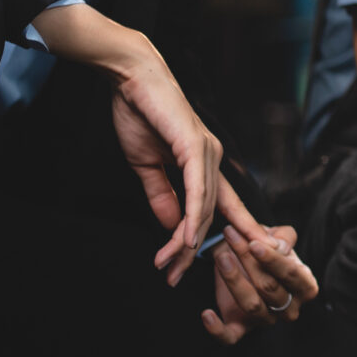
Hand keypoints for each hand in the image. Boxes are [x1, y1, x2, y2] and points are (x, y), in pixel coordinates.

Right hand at [106, 55, 229, 282]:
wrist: (132, 79)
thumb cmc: (140, 114)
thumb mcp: (147, 165)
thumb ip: (162, 195)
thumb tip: (173, 226)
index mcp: (204, 164)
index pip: (220, 206)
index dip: (224, 235)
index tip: (214, 265)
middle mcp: (212, 159)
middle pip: (211, 215)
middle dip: (194, 250)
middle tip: (177, 277)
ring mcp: (207, 152)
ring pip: (205, 208)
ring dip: (188, 240)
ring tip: (173, 265)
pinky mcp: (195, 146)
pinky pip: (198, 190)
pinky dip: (194, 216)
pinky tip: (189, 239)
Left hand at [203, 223, 316, 345]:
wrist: (249, 263)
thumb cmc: (268, 249)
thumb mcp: (279, 236)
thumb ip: (283, 237)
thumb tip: (278, 247)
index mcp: (305, 286)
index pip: (291, 274)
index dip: (272, 259)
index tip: (253, 244)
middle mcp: (289, 308)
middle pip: (268, 287)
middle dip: (247, 260)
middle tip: (231, 238)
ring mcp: (266, 320)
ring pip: (251, 305)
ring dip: (234, 280)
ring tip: (221, 257)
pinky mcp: (241, 329)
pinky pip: (230, 337)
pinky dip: (217, 329)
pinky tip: (206, 314)